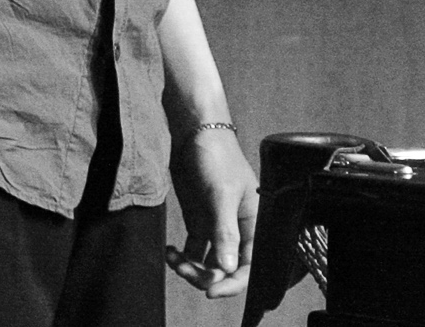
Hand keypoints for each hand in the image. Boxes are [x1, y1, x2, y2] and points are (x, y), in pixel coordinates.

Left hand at [169, 125, 257, 297]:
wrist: (195, 132)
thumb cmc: (217, 155)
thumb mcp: (221, 195)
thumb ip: (225, 233)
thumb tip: (227, 269)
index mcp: (254, 222)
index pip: (249, 264)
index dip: (233, 283)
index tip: (210, 291)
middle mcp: (238, 227)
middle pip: (226, 268)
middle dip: (205, 275)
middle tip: (185, 269)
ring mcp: (217, 225)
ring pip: (208, 262)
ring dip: (191, 268)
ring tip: (174, 258)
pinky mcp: (200, 220)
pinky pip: (194, 250)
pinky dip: (182, 257)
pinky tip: (170, 251)